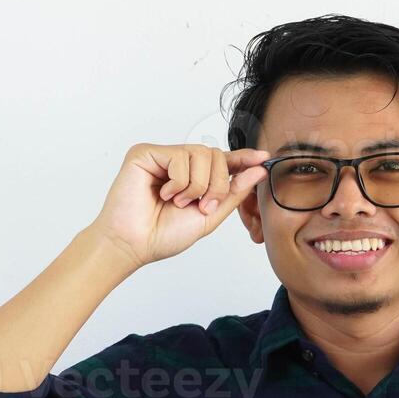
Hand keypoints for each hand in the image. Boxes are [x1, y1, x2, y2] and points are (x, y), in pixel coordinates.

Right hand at [89, 142, 268, 268]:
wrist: (135, 244)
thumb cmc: (163, 235)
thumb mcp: (209, 216)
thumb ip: (233, 193)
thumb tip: (258, 171)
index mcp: (193, 178)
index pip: (222, 161)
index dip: (243, 158)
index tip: (263, 157)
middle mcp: (178, 163)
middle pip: (216, 155)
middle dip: (217, 185)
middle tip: (201, 206)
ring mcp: (162, 156)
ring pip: (201, 154)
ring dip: (197, 185)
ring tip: (178, 202)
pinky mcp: (145, 153)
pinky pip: (179, 157)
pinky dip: (178, 182)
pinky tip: (163, 194)